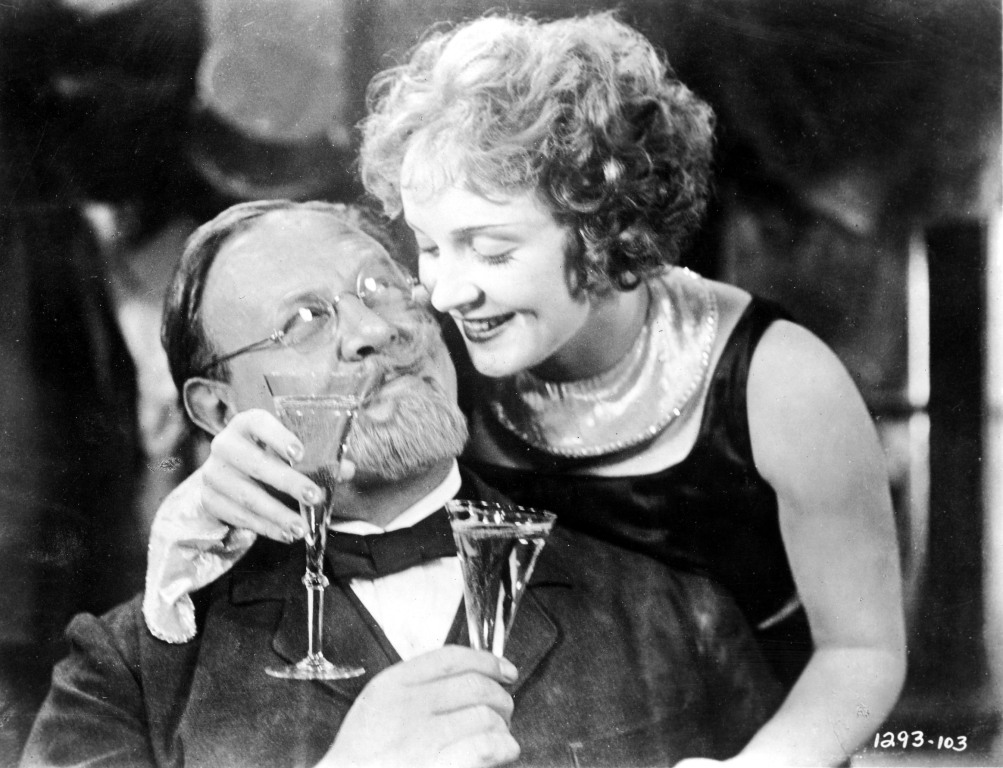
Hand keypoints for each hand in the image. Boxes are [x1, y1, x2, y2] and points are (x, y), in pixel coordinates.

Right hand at [202, 409, 351, 541]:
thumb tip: (347, 470)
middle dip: (287, 483)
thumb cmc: (266, 458)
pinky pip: (239, 517)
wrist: (224, 476)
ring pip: (247, 496)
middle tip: (314, 497)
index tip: (299, 454)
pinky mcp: (209, 500)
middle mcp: (225, 445)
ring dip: (277, 514)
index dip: (278, 437)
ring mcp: (213, 473)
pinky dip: (266, 528)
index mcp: (246, 424)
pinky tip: (286, 534)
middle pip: (255, 464)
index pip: (258, 423)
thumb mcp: (288, 453)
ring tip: (302, 527)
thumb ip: (318, 459)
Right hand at [319, 646, 520, 767]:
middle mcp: (406, 707)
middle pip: (475, 686)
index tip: (505, 669)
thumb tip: (469, 674)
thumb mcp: (378, 704)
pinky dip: (502, 746)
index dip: (487, 660)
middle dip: (500, 697)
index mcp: (392, 685)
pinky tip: (503, 750)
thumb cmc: (364, 755)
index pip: (452, 658)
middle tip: (504, 710)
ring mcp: (419, 740)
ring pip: (484, 716)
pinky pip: (483, 747)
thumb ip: (415, 685)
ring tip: (501, 735)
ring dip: (502, 726)